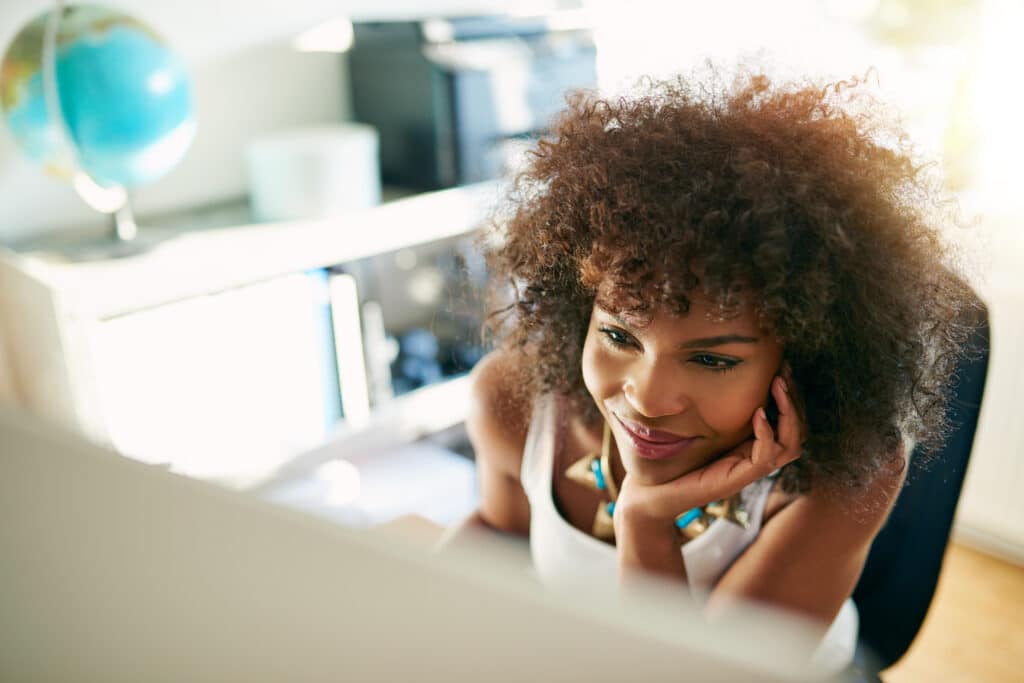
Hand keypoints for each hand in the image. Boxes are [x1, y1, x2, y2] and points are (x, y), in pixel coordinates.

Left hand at [614, 367, 804, 535]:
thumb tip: (727, 370)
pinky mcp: (737, 479)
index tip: (782, 369)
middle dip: (795, 400)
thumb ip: (719, 407)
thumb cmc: (675, 455)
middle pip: (798, 433)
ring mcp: (749, 470)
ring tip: (777, 386)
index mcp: (753, 445)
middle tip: (782, 373)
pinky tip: (757, 413)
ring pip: (791, 446)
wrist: (653, 491)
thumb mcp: (702, 424)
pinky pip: (765, 458)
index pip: (791, 423)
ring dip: (789, 414)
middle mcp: (757, 458)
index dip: (792, 396)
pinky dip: (767, 434)